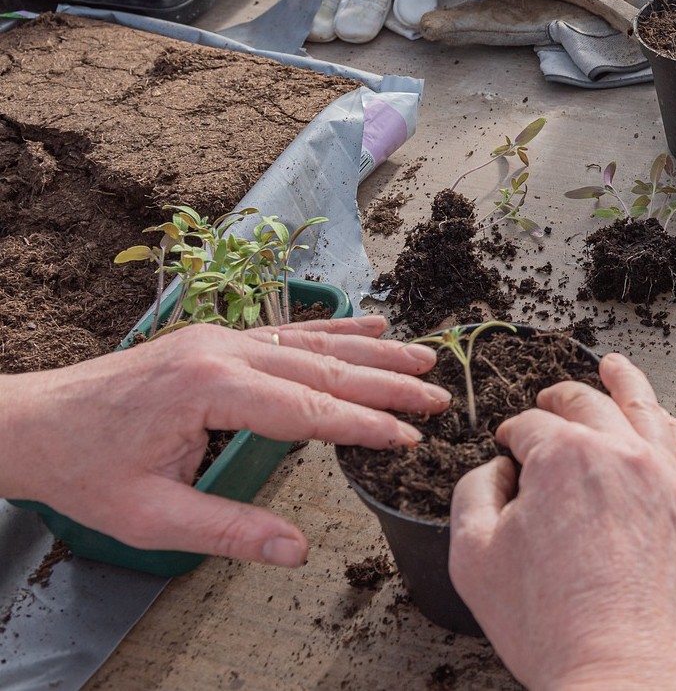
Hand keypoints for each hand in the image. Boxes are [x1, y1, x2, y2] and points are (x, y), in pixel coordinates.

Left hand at [0, 316, 449, 566]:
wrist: (34, 422)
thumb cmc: (88, 469)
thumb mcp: (153, 516)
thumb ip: (231, 530)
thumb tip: (296, 551)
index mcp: (210, 388)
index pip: (308, 408)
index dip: (365, 424)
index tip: (410, 436)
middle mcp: (222, 350)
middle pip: (322, 367)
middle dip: (386, 383)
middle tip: (438, 395)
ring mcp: (221, 337)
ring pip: (312, 342)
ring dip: (372, 350)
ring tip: (422, 356)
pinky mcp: (216, 338)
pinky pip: (288, 331)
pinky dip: (334, 329)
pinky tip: (369, 323)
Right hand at [449, 353, 675, 690]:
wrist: (621, 675)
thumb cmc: (552, 627)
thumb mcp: (472, 556)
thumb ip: (473, 492)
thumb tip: (495, 470)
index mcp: (561, 458)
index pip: (530, 425)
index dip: (512, 435)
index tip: (508, 449)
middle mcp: (618, 453)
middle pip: (584, 403)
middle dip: (558, 399)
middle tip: (546, 404)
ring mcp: (663, 476)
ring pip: (642, 406)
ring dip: (622, 381)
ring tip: (614, 366)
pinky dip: (665, 422)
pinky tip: (659, 419)